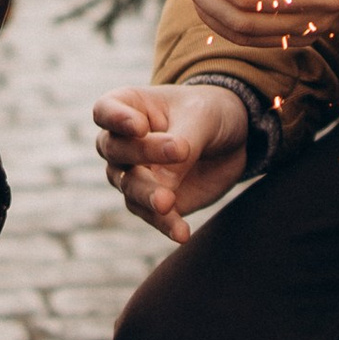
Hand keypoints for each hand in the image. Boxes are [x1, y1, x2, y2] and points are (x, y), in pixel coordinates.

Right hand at [91, 80, 249, 245]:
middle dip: (142, 153)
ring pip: (128, 186)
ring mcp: (134, 174)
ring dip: (147, 195)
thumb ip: (181, 146)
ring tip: (168, 203)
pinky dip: (165, 225)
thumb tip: (163, 189)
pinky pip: (151, 216)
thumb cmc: (208, 113)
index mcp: (128, 106)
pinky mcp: (153, 201)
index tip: (139, 128)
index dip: (116, 119)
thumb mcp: (201, 118)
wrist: (232, 137)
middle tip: (180, 152)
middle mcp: (122, 141)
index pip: (105, 111)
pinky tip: (182, 233)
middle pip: (115, 150)